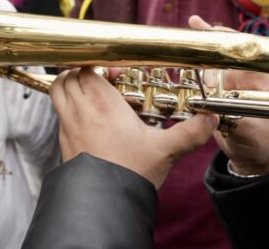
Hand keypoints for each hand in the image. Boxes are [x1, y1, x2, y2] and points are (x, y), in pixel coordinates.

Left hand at [50, 66, 216, 188]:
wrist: (106, 203)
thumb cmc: (131, 173)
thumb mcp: (165, 150)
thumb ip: (190, 132)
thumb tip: (210, 119)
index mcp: (103, 103)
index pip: (89, 68)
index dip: (101, 65)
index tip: (118, 74)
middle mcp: (81, 110)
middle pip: (69, 75)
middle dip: (83, 71)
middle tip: (103, 79)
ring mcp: (68, 125)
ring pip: (58, 91)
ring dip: (70, 85)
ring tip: (90, 91)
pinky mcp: (64, 142)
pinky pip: (59, 112)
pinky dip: (68, 106)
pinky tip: (88, 117)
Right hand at [187, 15, 268, 175]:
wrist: (255, 158)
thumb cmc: (261, 143)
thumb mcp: (250, 133)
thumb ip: (234, 121)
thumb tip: (210, 109)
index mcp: (255, 79)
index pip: (242, 48)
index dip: (226, 37)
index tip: (207, 29)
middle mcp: (241, 77)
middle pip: (222, 50)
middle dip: (205, 43)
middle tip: (189, 39)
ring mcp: (227, 85)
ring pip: (209, 61)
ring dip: (195, 53)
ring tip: (178, 43)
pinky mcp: (214, 95)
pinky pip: (200, 78)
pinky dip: (188, 70)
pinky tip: (176, 62)